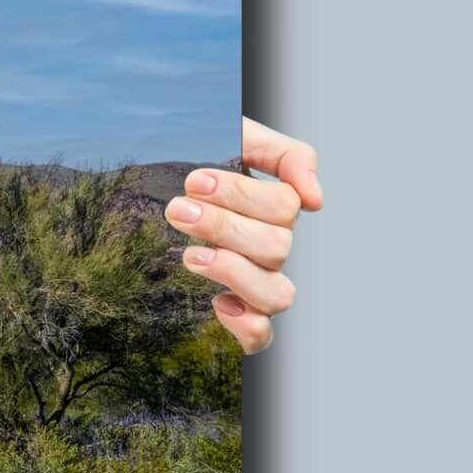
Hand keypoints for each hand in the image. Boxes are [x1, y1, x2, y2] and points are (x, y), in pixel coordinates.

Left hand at [165, 115, 322, 355]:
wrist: (156, 177)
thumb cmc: (202, 157)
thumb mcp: (240, 135)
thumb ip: (286, 154)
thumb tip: (316, 198)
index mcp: (275, 208)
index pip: (285, 207)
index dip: (241, 195)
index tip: (194, 181)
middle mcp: (272, 248)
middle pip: (276, 247)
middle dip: (223, 227)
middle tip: (178, 210)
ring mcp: (257, 282)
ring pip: (277, 295)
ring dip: (234, 273)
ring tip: (190, 256)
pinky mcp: (237, 313)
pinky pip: (260, 336)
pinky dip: (245, 325)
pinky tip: (217, 302)